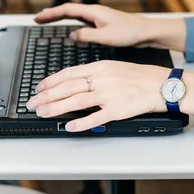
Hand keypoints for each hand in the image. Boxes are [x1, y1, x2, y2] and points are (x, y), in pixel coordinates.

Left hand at [26, 61, 193, 131]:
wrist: (160, 84)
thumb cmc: (136, 76)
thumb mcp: (111, 67)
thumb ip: (91, 73)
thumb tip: (71, 81)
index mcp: (99, 67)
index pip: (68, 73)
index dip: (50, 81)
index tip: (38, 88)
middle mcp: (101, 79)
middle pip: (68, 87)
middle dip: (46, 96)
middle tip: (33, 103)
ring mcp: (109, 94)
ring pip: (76, 101)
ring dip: (56, 108)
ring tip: (43, 113)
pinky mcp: (118, 110)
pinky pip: (95, 117)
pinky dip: (81, 123)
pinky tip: (69, 127)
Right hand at [35, 4, 185, 49]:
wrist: (146, 32)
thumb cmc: (130, 33)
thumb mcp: (106, 37)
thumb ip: (87, 36)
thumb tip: (71, 35)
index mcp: (94, 12)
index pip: (67, 10)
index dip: (51, 14)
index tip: (38, 18)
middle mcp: (94, 12)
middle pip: (67, 10)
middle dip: (51, 14)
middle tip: (37, 19)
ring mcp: (97, 17)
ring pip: (74, 15)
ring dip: (60, 17)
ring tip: (47, 21)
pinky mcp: (101, 24)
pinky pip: (81, 21)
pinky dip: (70, 23)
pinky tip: (69, 29)